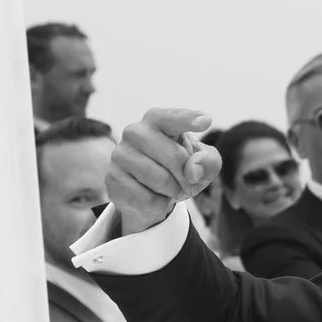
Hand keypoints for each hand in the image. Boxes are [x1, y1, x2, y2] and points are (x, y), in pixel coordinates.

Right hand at [111, 107, 218, 233]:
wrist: (152, 196)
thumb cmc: (180, 171)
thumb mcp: (204, 164)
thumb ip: (208, 161)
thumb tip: (192, 171)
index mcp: (157, 120)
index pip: (172, 118)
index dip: (188, 120)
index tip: (206, 121)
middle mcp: (135, 131)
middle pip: (174, 156)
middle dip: (188, 176)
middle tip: (188, 183)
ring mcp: (120, 154)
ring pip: (160, 179)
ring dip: (174, 190)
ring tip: (172, 189)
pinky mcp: (113, 177)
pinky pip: (146, 197)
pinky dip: (158, 203)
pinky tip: (153, 196)